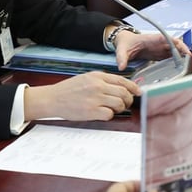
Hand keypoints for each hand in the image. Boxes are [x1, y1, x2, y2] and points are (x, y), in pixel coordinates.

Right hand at [23, 71, 139, 121]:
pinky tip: (103, 114)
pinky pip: (110, 114)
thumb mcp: (86, 78)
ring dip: (119, 108)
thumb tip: (120, 87)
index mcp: (97, 76)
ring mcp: (95, 98)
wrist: (53, 99)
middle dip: (128, 100)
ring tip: (112, 109)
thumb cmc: (69, 90)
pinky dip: (109, 115)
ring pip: (119, 104)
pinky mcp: (91, 111)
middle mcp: (98, 86)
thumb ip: (102, 81)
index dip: (133, 87)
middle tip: (124, 104)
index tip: (138, 92)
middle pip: (124, 93)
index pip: (122, 81)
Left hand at [113, 29, 189, 69]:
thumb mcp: (121, 50)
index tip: (184, 51)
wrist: (124, 42)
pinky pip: (171, 57)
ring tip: (187, 68)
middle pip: (175, 45)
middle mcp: (159, 43)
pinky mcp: (159, 55)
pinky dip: (176, 62)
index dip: (177, 44)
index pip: (168, 39)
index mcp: (152, 39)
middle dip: (183, 52)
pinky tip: (179, 70)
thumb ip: (122, 58)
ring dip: (181, 58)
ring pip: (175, 52)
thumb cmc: (125, 42)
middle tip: (188, 63)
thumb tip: (121, 67)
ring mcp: (160, 49)